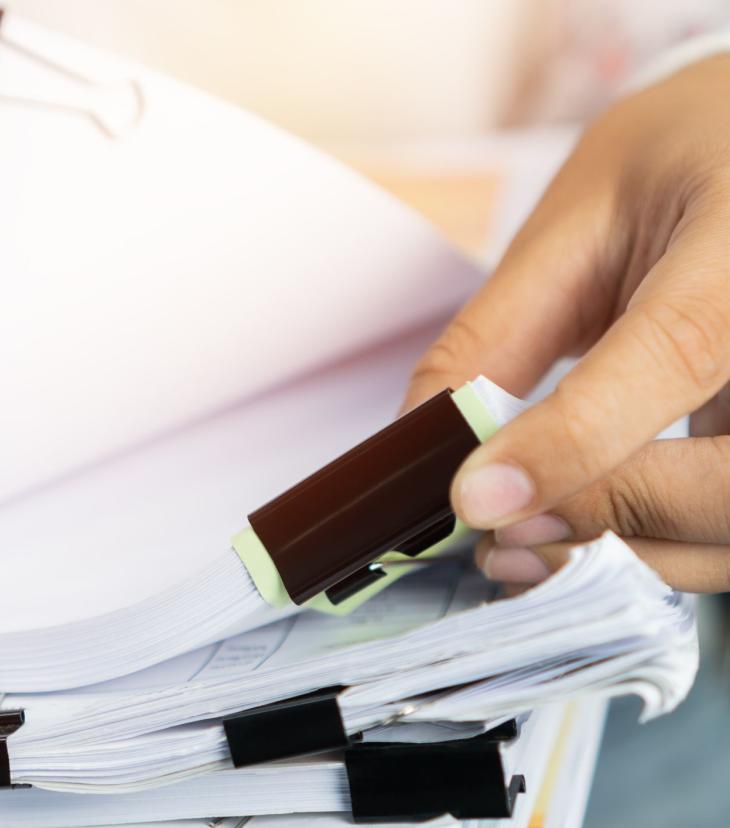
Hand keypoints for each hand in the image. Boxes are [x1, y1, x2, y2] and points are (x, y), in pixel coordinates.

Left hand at [402, 56, 729, 591]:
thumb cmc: (688, 157)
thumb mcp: (583, 213)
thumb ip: (502, 326)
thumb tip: (418, 438)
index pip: (676, 352)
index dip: (572, 440)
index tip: (474, 500)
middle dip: (607, 520)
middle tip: (496, 533)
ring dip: (629, 561)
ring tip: (524, 550)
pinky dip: (659, 556)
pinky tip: (587, 545)